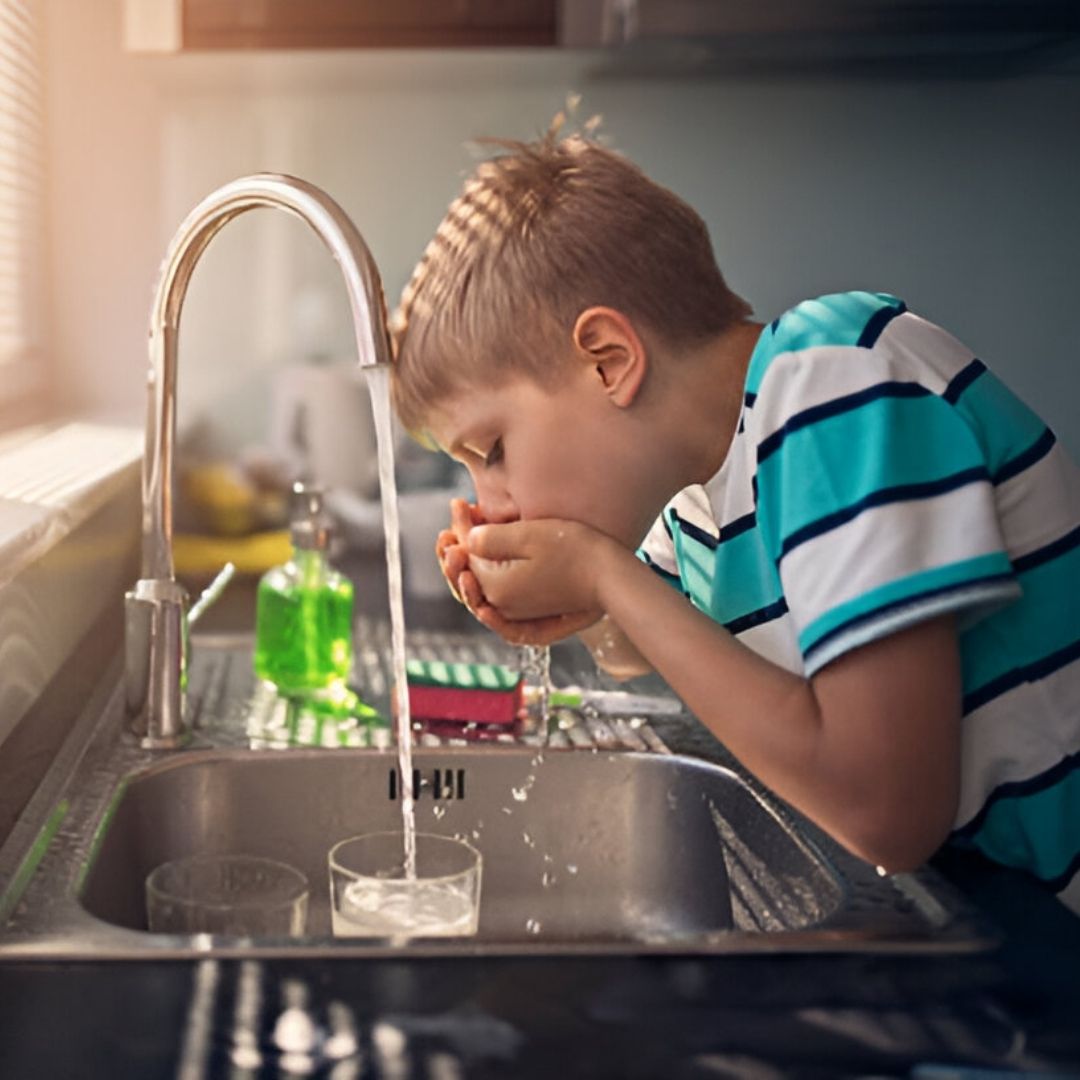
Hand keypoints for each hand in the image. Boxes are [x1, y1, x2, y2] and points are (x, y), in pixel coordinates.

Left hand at [437, 505, 602, 645]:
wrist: (611, 577)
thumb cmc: (574, 550)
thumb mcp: (528, 535)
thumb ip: (489, 538)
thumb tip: (463, 540)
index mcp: (495, 587)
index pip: (465, 555)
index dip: (459, 527)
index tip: (459, 503)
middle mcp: (501, 606)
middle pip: (466, 578)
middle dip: (455, 550)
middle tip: (451, 525)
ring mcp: (517, 614)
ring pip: (479, 592)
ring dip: (465, 569)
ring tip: (459, 547)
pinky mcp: (532, 615)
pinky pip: (497, 609)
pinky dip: (483, 594)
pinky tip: (478, 586)